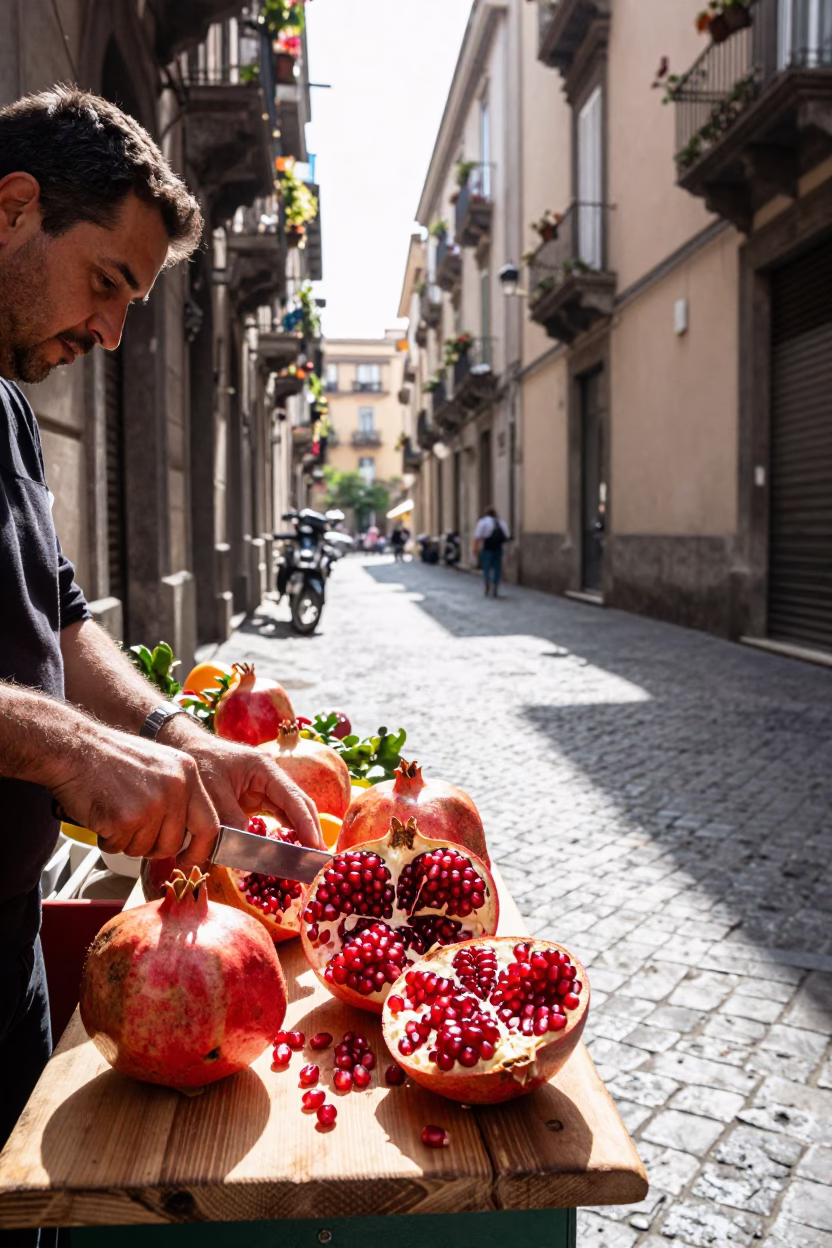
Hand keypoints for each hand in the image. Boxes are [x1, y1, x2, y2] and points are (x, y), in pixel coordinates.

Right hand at [51, 724, 218, 870]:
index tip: (189, 860)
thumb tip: (189, 834)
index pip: (209, 825)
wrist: (75, 747)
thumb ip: (178, 795)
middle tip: (134, 831)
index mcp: (188, 774)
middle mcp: (175, 788)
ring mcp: (152, 803)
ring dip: (127, 841)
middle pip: (174, 843)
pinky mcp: (126, 818)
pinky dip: (108, 839)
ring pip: (146, 849)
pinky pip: (120, 847)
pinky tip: (101, 815)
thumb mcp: (160, 764)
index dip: (200, 850)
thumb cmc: (111, 757)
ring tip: (114, 813)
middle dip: (154, 847)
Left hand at [162, 719, 323, 849]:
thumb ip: (230, 818)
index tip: (313, 847)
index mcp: (265, 769)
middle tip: (318, 858)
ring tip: (308, 857)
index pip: (293, 799)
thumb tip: (245, 848)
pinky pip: (276, 815)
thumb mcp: (212, 791)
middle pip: (299, 805)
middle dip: (310, 830)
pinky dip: (284, 830)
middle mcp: (271, 777)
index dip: (305, 824)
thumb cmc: (199, 762)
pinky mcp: (256, 797)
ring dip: (300, 832)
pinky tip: (290, 847)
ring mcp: (265, 787)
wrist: (186, 747)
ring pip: (290, 811)